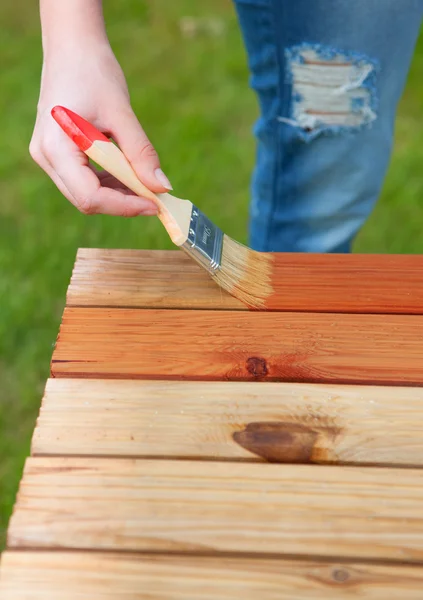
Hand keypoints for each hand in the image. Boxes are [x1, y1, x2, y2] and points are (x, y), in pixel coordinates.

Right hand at [30, 42, 171, 216]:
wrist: (72, 47)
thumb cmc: (94, 72)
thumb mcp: (122, 114)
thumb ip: (141, 153)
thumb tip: (162, 187)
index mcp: (56, 147)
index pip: (90, 196)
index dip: (124, 206)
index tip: (155, 203)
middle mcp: (45, 156)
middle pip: (86, 200)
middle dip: (123, 203)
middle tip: (156, 198)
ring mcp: (48, 157)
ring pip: (85, 194)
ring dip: (118, 195)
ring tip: (146, 184)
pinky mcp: (56, 154)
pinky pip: (83, 181)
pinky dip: (109, 183)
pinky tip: (130, 175)